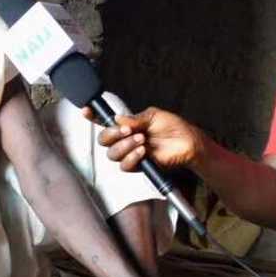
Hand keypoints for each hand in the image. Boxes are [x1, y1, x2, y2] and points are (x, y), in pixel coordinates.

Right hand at [83, 107, 205, 171]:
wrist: (188, 143)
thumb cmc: (174, 128)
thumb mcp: (154, 116)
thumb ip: (135, 119)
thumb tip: (118, 119)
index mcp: (128, 125)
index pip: (105, 121)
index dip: (93, 116)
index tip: (87, 111)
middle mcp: (125, 139)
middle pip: (103, 140)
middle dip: (111, 134)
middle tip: (126, 130)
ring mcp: (130, 153)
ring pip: (112, 154)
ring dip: (125, 146)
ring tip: (141, 140)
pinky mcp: (138, 166)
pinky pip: (125, 165)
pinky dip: (132, 157)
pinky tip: (143, 151)